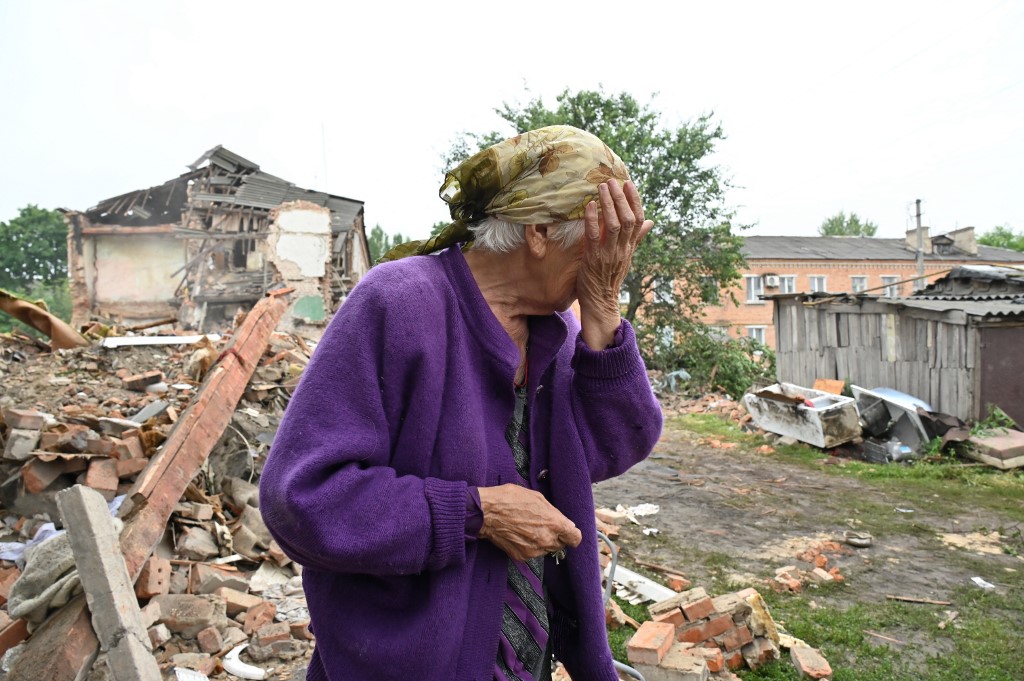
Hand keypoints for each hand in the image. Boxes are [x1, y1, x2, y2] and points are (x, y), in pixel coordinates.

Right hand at [477, 484, 581, 561]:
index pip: (575, 538)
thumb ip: (554, 512)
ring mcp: (534, 550)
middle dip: (555, 536)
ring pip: (546, 549)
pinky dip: (529, 546)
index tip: (568, 532)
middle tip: (542, 525)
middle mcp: (546, 540)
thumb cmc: (510, 499)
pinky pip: (533, 552)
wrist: (486, 513)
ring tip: (527, 527)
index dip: (572, 535)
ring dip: (542, 541)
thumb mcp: (537, 497)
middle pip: (561, 544)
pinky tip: (519, 534)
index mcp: (554, 523)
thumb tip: (564, 523)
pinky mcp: (522, 556)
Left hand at [577, 179, 653, 348]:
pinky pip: (594, 236)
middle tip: (613, 181)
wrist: (601, 304)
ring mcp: (609, 254)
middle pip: (628, 219)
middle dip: (621, 198)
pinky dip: (592, 219)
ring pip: (614, 224)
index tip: (629, 184)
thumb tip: (650, 222)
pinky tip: (589, 206)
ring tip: (602, 187)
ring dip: (608, 204)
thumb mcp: (626, 257)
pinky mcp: (594, 259)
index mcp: (630, 248)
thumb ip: (635, 239)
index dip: (635, 201)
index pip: (639, 220)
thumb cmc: (609, 279)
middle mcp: (622, 249)